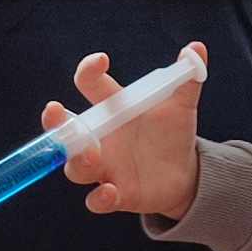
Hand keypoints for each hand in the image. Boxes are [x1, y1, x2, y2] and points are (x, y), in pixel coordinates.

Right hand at [47, 44, 206, 219]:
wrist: (185, 172)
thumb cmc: (172, 133)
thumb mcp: (181, 105)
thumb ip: (188, 78)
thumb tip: (197, 49)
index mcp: (112, 109)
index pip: (90, 84)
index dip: (88, 70)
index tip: (101, 61)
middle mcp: (100, 138)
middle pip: (65, 130)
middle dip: (54, 122)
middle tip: (55, 111)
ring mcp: (105, 168)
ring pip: (75, 167)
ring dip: (78, 161)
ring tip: (92, 154)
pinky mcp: (116, 194)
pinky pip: (96, 201)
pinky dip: (99, 199)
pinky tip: (110, 192)